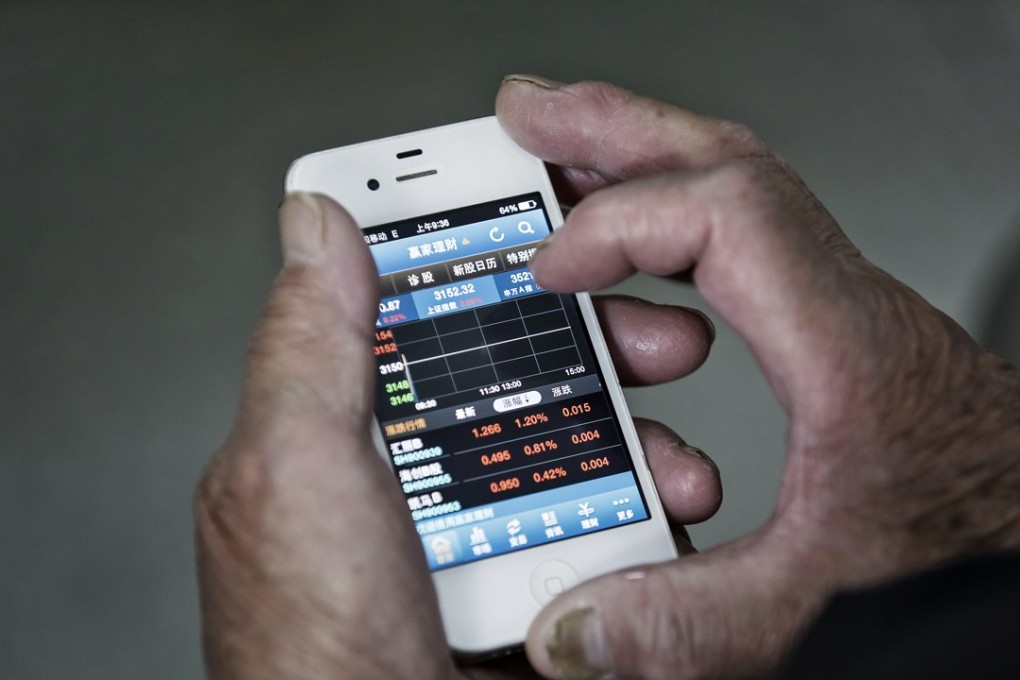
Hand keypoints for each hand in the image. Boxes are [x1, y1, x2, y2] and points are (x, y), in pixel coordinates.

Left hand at [194, 194, 720, 676]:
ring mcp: (475, 532)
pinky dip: (644, 512)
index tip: (538, 214)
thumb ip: (309, 347)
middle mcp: (411, 476)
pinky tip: (665, 507)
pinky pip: (598, 524)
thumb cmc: (314, 648)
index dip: (471, 255)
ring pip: (570, 447)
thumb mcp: (296, 473)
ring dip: (633, 433)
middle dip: (588, 341)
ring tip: (666, 446)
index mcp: (343, 436)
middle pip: (511, 372)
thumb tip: (315, 223)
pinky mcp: (530, 583)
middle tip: (642, 329)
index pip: (408, 311)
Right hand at [496, 76, 1019, 678]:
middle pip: (724, 168)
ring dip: (642, 166)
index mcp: (841, 350)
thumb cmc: (969, 555)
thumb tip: (578, 623)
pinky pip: (738, 247)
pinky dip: (671, 228)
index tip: (554, 266)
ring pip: (732, 195)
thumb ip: (688, 619)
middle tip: (535, 114)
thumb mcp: (815, 604)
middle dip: (615, 130)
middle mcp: (838, 310)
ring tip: (565, 165)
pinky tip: (633, 262)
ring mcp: (832, 312)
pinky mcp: (824, 335)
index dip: (622, 223)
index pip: (725, 220)